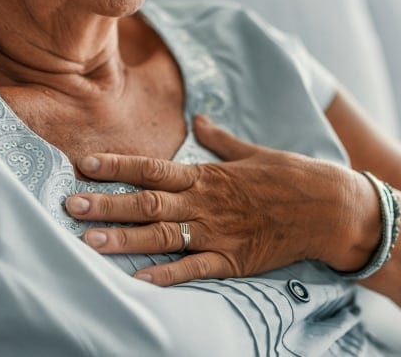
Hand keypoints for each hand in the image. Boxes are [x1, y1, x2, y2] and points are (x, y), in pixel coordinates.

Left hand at [66, 115, 379, 285]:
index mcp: (207, 175)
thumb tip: (200, 118)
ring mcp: (218, 233)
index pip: (152, 167)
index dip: (116, 166)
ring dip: (125, 240)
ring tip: (89, 242)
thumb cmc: (292, 176)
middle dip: (107, 204)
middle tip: (71, 206)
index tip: (84, 165)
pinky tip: (138, 281)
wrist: (330, 208)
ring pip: (163, 236)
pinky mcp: (234, 259)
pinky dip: (167, 276)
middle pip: (147, 202)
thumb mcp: (253, 151)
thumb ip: (220, 139)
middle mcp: (206, 203)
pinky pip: (195, 270)